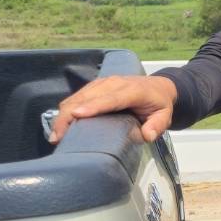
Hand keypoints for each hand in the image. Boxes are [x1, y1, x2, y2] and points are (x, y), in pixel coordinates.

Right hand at [50, 75, 178, 142]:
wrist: (158, 86)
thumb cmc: (159, 104)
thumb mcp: (165, 115)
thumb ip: (157, 125)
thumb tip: (147, 136)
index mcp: (132, 91)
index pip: (111, 99)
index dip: (93, 106)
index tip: (76, 115)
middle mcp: (114, 83)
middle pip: (87, 97)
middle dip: (69, 115)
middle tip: (57, 137)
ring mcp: (102, 83)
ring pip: (77, 96)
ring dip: (64, 114)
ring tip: (56, 135)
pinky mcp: (94, 86)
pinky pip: (76, 96)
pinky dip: (66, 110)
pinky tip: (60, 125)